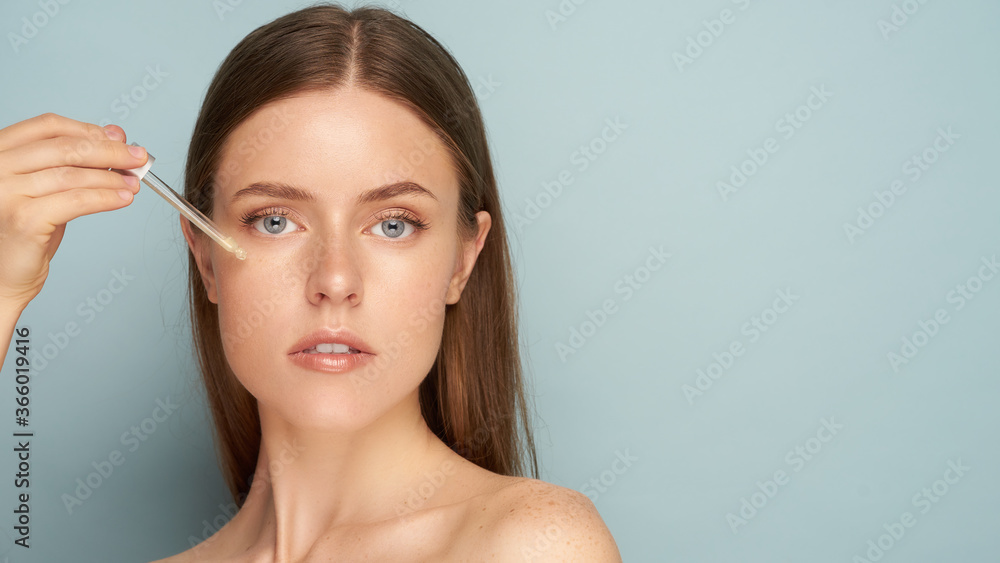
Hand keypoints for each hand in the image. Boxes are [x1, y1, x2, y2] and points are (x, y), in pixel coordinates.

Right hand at [0, 113, 147, 308]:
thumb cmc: (24, 230)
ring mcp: (6, 192)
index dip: (88, 130)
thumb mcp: (49, 186)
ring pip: (73, 174)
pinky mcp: (24, 219)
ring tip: (134, 183)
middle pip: (65, 147)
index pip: (48, 126)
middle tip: (138, 158)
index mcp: (0, 152)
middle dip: (110, 152)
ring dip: (112, 178)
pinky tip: (122, 199)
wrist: (2, 275)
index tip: (119, 139)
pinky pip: (76, 201)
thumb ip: (74, 161)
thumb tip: (114, 135)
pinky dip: (105, 198)